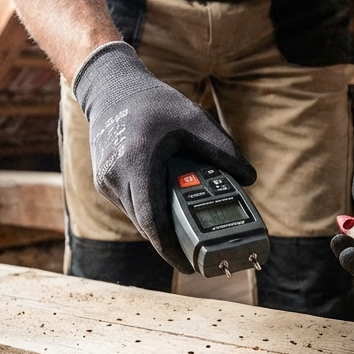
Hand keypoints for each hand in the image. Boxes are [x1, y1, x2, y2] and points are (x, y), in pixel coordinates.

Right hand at [75, 41, 255, 272]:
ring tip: (189, 225)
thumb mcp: (194, 119)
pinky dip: (150, 209)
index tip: (188, 265)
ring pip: (138, 218)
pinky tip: (168, 205)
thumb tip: (249, 178)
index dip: (171, 248)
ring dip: (161, 223)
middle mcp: (116, 177)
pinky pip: (131, 206)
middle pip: (147, 224)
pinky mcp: (104, 182)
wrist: (110, 88)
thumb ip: (223, 149)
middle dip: (172, 240)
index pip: (153, 220)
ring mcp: (106, 181)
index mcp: (138, 163)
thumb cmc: (153, 103)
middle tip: (198, 252)